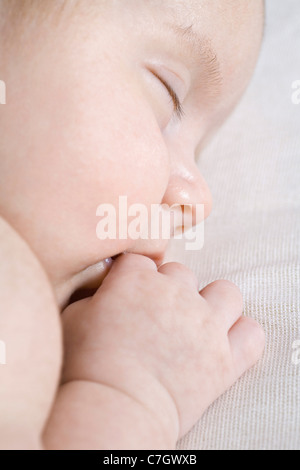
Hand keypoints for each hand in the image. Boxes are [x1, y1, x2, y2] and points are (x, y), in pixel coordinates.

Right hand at [60, 253, 264, 439]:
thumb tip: (105, 288)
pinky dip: (242, 336)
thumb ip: (94, 294)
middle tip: (156, 315)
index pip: (141, 260)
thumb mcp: (74, 318)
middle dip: (169, 288)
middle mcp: (177, 293)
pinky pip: (251, 334)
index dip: (133, 277)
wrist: (114, 408)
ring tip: (196, 322)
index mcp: (137, 279)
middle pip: (181, 273)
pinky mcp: (225, 358)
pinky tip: (224, 344)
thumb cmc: (86, 365)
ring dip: (213, 302)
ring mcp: (206, 324)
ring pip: (226, 292)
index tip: (128, 294)